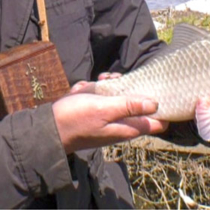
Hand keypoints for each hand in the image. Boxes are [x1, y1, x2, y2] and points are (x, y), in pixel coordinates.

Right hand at [53, 81, 167, 153]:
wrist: (48, 128)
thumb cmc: (76, 118)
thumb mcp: (104, 108)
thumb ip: (129, 106)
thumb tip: (155, 104)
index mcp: (127, 128)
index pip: (157, 123)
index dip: (161, 107)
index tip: (157, 90)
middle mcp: (120, 126)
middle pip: (136, 104)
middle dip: (128, 89)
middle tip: (113, 80)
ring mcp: (107, 120)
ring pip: (117, 98)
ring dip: (106, 87)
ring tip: (92, 84)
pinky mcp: (95, 115)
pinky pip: (101, 99)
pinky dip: (93, 91)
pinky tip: (82, 90)